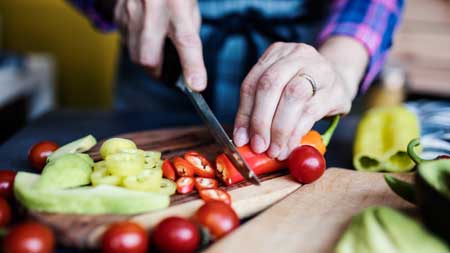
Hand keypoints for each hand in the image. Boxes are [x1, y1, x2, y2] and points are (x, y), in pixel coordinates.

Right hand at [114, 0, 206, 89]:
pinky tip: (144, 36)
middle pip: (148, 57)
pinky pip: (125, 42)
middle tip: (167, 72)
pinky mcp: (118, 13)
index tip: (196, 86)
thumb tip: (189, 65)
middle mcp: (151, 7)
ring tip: (156, 52)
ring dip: (147, 61)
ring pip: (134, 54)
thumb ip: (189, 32)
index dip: (192, 66)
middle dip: (158, 71)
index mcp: (177, 3)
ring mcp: (130, 10)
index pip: (186, 40)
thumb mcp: (189, 5)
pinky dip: (135, 46)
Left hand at [233, 41, 359, 159]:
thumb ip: (260, 109)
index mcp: (277, 53)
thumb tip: (244, 139)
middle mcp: (297, 55)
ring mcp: (319, 69)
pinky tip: (290, 146)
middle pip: (270, 84)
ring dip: (279, 129)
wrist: (340, 81)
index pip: (252, 83)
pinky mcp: (335, 90)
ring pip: (293, 95)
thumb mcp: (279, 90)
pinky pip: (311, 111)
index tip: (241, 139)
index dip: (244, 114)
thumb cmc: (303, 88)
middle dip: (261, 120)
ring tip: (275, 150)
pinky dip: (296, 132)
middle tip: (259, 146)